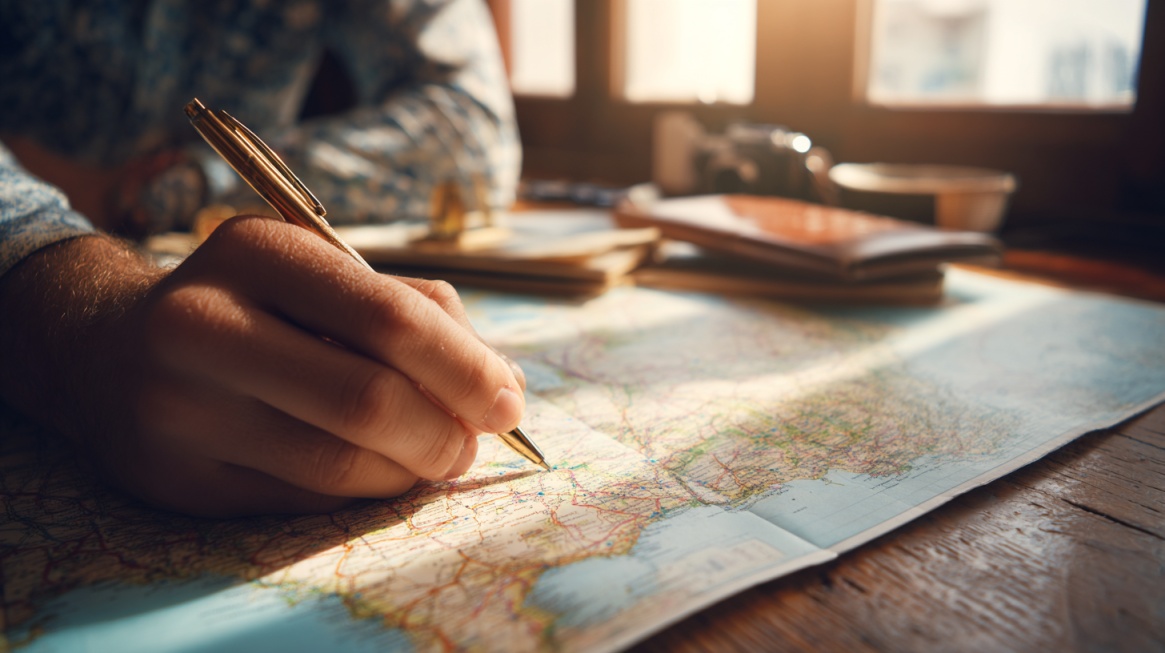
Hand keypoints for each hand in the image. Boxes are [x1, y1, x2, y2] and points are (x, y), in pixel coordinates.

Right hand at [0, 216, 525, 515]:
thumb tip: (504, 385)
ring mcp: (178, 406)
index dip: (466, 368)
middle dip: (444, 433)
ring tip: (430, 456)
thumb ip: (420, 313)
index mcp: (255, 250)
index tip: (508, 400)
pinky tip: (371, 472)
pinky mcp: (175, 478)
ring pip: (339, 464)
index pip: (388, 317)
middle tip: (471, 443)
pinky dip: (360, 494)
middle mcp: (202, 323)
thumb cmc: (255, 306)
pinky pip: (303, 501)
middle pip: (367, 400)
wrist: (112, 351)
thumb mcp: (325, 275)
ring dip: (409, 471)